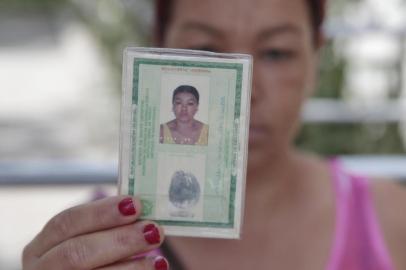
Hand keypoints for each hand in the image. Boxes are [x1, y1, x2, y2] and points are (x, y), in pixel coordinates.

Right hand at [22, 196, 167, 269]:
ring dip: (131, 268)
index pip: (65, 223)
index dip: (101, 212)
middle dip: (119, 240)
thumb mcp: (86, 241)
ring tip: (159, 260)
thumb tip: (141, 207)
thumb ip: (106, 227)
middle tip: (154, 231)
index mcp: (41, 247)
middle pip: (76, 253)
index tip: (135, 204)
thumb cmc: (89, 259)